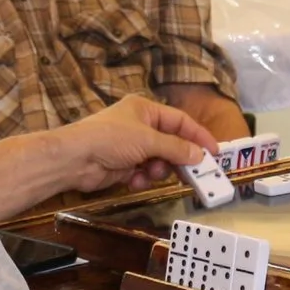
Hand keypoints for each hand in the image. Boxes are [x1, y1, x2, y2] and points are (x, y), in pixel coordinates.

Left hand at [48, 96, 213, 194]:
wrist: (75, 159)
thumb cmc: (111, 139)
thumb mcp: (148, 140)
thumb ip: (177, 148)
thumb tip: (200, 155)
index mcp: (145, 110)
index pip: (180, 121)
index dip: (198, 136)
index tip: (215, 153)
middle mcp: (139, 126)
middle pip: (171, 143)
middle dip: (178, 158)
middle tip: (195, 174)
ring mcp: (131, 147)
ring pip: (158, 161)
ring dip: (157, 170)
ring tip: (150, 172)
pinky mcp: (122, 166)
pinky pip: (143, 173)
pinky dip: (141, 178)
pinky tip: (132, 179)